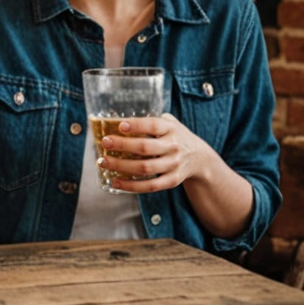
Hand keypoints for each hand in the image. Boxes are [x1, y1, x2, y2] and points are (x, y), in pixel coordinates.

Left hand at [96, 113, 220, 193]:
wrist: (200, 158)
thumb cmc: (176, 137)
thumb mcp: (170, 124)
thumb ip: (152, 120)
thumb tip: (118, 118)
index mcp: (171, 129)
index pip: (153, 125)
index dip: (136, 126)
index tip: (120, 126)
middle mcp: (173, 146)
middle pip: (145, 147)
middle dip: (122, 145)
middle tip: (105, 142)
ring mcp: (173, 165)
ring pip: (145, 168)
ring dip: (121, 166)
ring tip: (103, 162)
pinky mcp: (172, 181)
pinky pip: (150, 186)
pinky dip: (132, 186)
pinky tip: (116, 182)